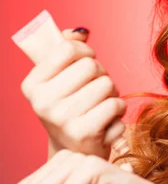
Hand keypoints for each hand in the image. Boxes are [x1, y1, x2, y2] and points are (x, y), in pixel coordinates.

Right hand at [20, 29, 127, 159]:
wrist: (74, 151)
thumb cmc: (70, 107)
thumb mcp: (59, 78)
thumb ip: (66, 49)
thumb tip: (80, 32)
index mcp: (32, 85)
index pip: (67, 49)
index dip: (85, 51)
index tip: (86, 60)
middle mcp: (42, 103)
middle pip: (91, 65)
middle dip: (101, 74)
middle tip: (95, 89)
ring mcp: (63, 120)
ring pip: (107, 84)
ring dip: (112, 93)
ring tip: (101, 105)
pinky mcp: (85, 134)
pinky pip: (117, 105)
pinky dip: (119, 111)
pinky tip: (107, 120)